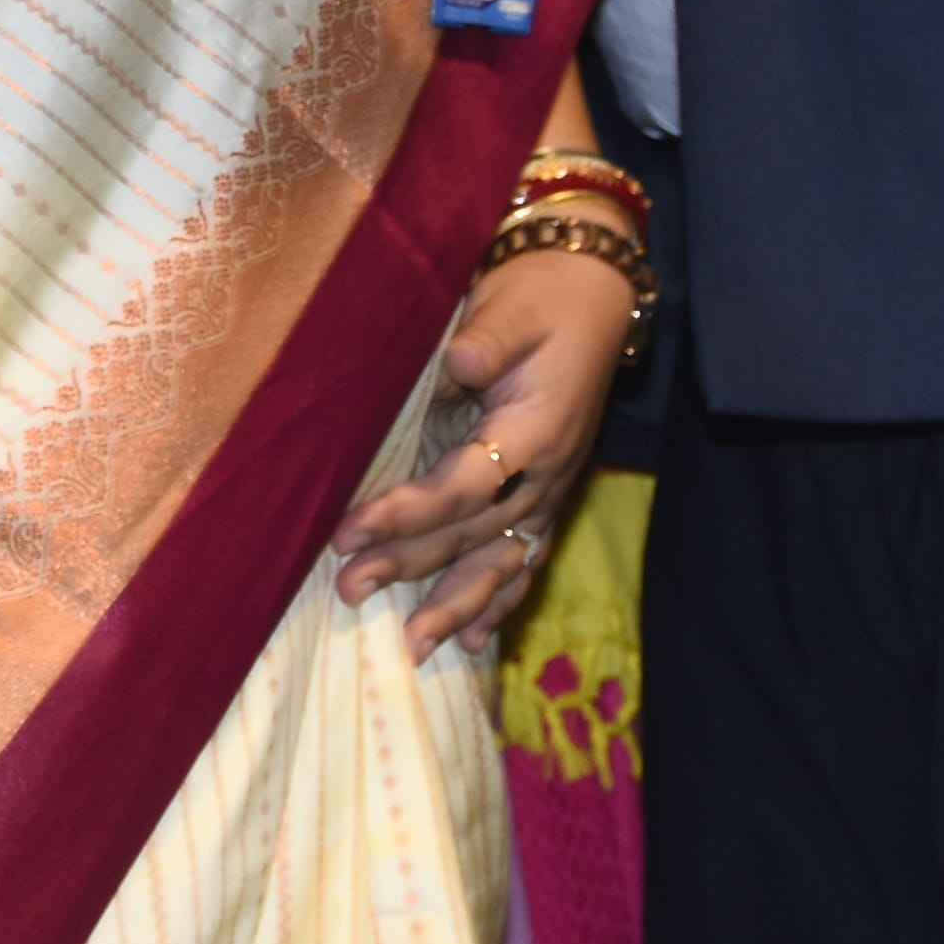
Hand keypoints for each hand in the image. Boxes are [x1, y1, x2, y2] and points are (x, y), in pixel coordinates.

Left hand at [332, 228, 633, 651]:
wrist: (594, 295)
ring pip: (503, 561)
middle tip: (348, 591)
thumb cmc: (542, 295)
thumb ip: (489, 337)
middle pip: (474, 533)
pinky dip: (501, 600)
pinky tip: (476, 641)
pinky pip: (524, 557)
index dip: (407, 513)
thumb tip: (461, 359)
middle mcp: (548, 472)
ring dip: (456, 604)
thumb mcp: (513, 304)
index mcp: (536, 429)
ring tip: (414, 649)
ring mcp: (551, 489)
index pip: (464, 485)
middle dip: (411, 566)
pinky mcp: (546, 494)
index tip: (348, 532)